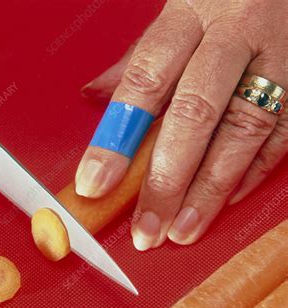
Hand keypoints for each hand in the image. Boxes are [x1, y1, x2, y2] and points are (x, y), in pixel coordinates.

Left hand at [76, 0, 287, 249]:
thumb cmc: (219, 0)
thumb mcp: (175, 13)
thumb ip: (137, 60)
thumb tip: (93, 97)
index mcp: (190, 12)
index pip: (144, 81)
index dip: (117, 138)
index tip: (94, 182)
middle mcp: (235, 35)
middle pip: (195, 114)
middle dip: (167, 179)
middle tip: (146, 227)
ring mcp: (278, 59)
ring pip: (243, 132)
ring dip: (210, 190)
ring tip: (181, 231)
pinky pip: (282, 136)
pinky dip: (251, 174)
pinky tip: (223, 203)